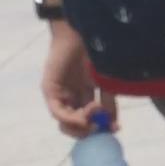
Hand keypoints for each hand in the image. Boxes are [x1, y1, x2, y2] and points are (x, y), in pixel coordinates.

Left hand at [41, 22, 117, 137]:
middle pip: (74, 126)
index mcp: (82, 97)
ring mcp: (58, 95)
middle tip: (101, 128)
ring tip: (94, 114)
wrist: (83, 34)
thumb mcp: (106, 84)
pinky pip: (58, 112)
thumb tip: (114, 124)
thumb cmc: (96, 54)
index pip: (88, 121)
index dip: (99, 128)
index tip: (114, 130)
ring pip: (64, 123)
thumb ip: (108, 103)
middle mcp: (69, 99)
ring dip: (80, 125)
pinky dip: (70, 118)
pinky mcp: (50, 90)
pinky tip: (84, 115)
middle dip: (88, 131)